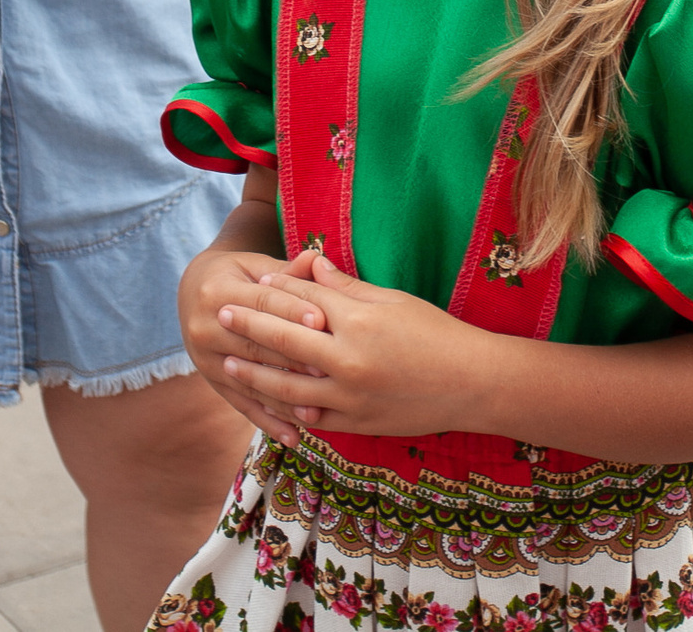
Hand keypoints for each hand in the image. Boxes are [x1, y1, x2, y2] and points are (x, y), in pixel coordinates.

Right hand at [181, 241, 317, 444]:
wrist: (193, 290)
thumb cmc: (239, 274)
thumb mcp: (257, 264)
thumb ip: (288, 270)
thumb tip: (316, 258)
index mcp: (217, 290)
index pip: (260, 302)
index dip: (291, 310)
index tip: (321, 321)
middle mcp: (204, 326)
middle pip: (256, 344)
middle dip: (293, 359)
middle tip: (328, 371)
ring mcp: (204, 359)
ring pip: (251, 379)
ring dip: (284, 398)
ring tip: (316, 413)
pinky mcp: (211, 382)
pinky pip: (242, 404)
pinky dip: (269, 421)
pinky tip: (293, 437)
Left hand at [219, 253, 500, 436]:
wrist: (472, 383)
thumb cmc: (438, 333)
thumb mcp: (394, 301)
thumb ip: (348, 288)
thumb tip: (312, 267)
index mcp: (358, 321)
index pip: (304, 299)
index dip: (276, 289)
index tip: (253, 282)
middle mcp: (348, 359)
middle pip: (284, 340)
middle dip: (248, 327)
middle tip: (220, 315)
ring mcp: (350, 397)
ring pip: (287, 387)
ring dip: (254, 375)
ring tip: (229, 365)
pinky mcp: (357, 424)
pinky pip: (312, 419)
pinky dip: (288, 410)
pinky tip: (269, 402)